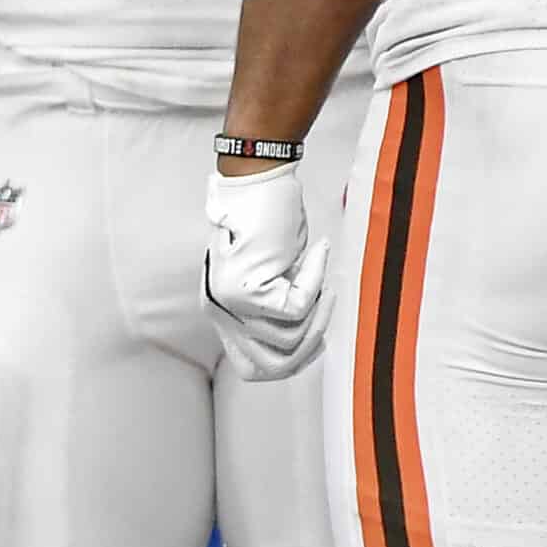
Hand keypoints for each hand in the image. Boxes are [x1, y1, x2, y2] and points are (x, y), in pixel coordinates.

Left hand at [204, 164, 331, 379]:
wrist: (257, 178)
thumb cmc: (268, 220)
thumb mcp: (271, 275)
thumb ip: (274, 310)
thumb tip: (306, 343)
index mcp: (221, 312)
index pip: (251, 367)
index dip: (288, 361)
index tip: (314, 339)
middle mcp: (220, 312)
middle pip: (272, 365)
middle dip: (310, 346)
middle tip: (327, 308)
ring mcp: (231, 303)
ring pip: (290, 338)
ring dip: (317, 307)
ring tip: (320, 273)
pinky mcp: (248, 289)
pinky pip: (298, 306)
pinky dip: (316, 280)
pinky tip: (316, 252)